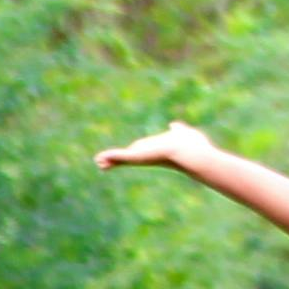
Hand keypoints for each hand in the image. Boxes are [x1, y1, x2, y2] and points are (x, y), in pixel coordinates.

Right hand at [92, 120, 220, 173]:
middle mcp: (148, 155)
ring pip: (122, 159)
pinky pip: (120, 156)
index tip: (123, 155)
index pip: (140, 151)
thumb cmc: (190, 144)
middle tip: (103, 163)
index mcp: (156, 150)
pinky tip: (99, 158)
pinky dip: (110, 156)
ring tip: (98, 162)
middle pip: (128, 157)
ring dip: (109, 159)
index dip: (130, 152)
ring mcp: (142, 157)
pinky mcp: (137, 156)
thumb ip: (178, 129)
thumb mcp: (182, 133)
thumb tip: (175, 126)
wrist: (189, 151)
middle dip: (115, 160)